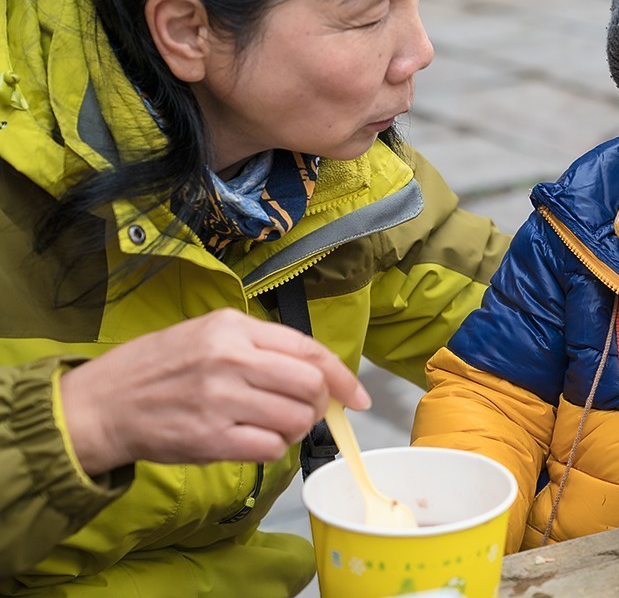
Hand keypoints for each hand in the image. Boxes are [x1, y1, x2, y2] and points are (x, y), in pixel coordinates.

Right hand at [59, 309, 370, 475]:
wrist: (101, 404)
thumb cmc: (157, 369)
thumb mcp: (207, 334)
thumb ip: (259, 347)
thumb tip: (316, 372)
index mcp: (233, 328)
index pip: (310, 350)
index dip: (343, 376)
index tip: (358, 396)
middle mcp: (230, 358)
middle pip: (311, 385)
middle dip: (319, 404)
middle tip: (306, 411)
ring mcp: (220, 399)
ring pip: (295, 420)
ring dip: (295, 429)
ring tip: (273, 425)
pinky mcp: (209, 438)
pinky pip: (269, 448)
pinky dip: (272, 449)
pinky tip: (254, 441)